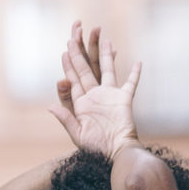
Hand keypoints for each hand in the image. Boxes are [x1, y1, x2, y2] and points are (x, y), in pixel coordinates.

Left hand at [47, 21, 142, 160]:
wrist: (116, 154)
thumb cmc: (96, 149)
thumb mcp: (78, 135)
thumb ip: (66, 119)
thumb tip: (50, 107)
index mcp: (82, 103)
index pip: (73, 80)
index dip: (69, 65)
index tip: (65, 50)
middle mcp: (95, 96)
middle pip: (87, 70)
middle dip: (81, 53)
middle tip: (75, 35)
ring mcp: (110, 96)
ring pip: (108, 70)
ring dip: (106, 55)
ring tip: (105, 39)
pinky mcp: (124, 100)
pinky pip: (130, 84)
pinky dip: (135, 74)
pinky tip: (138, 63)